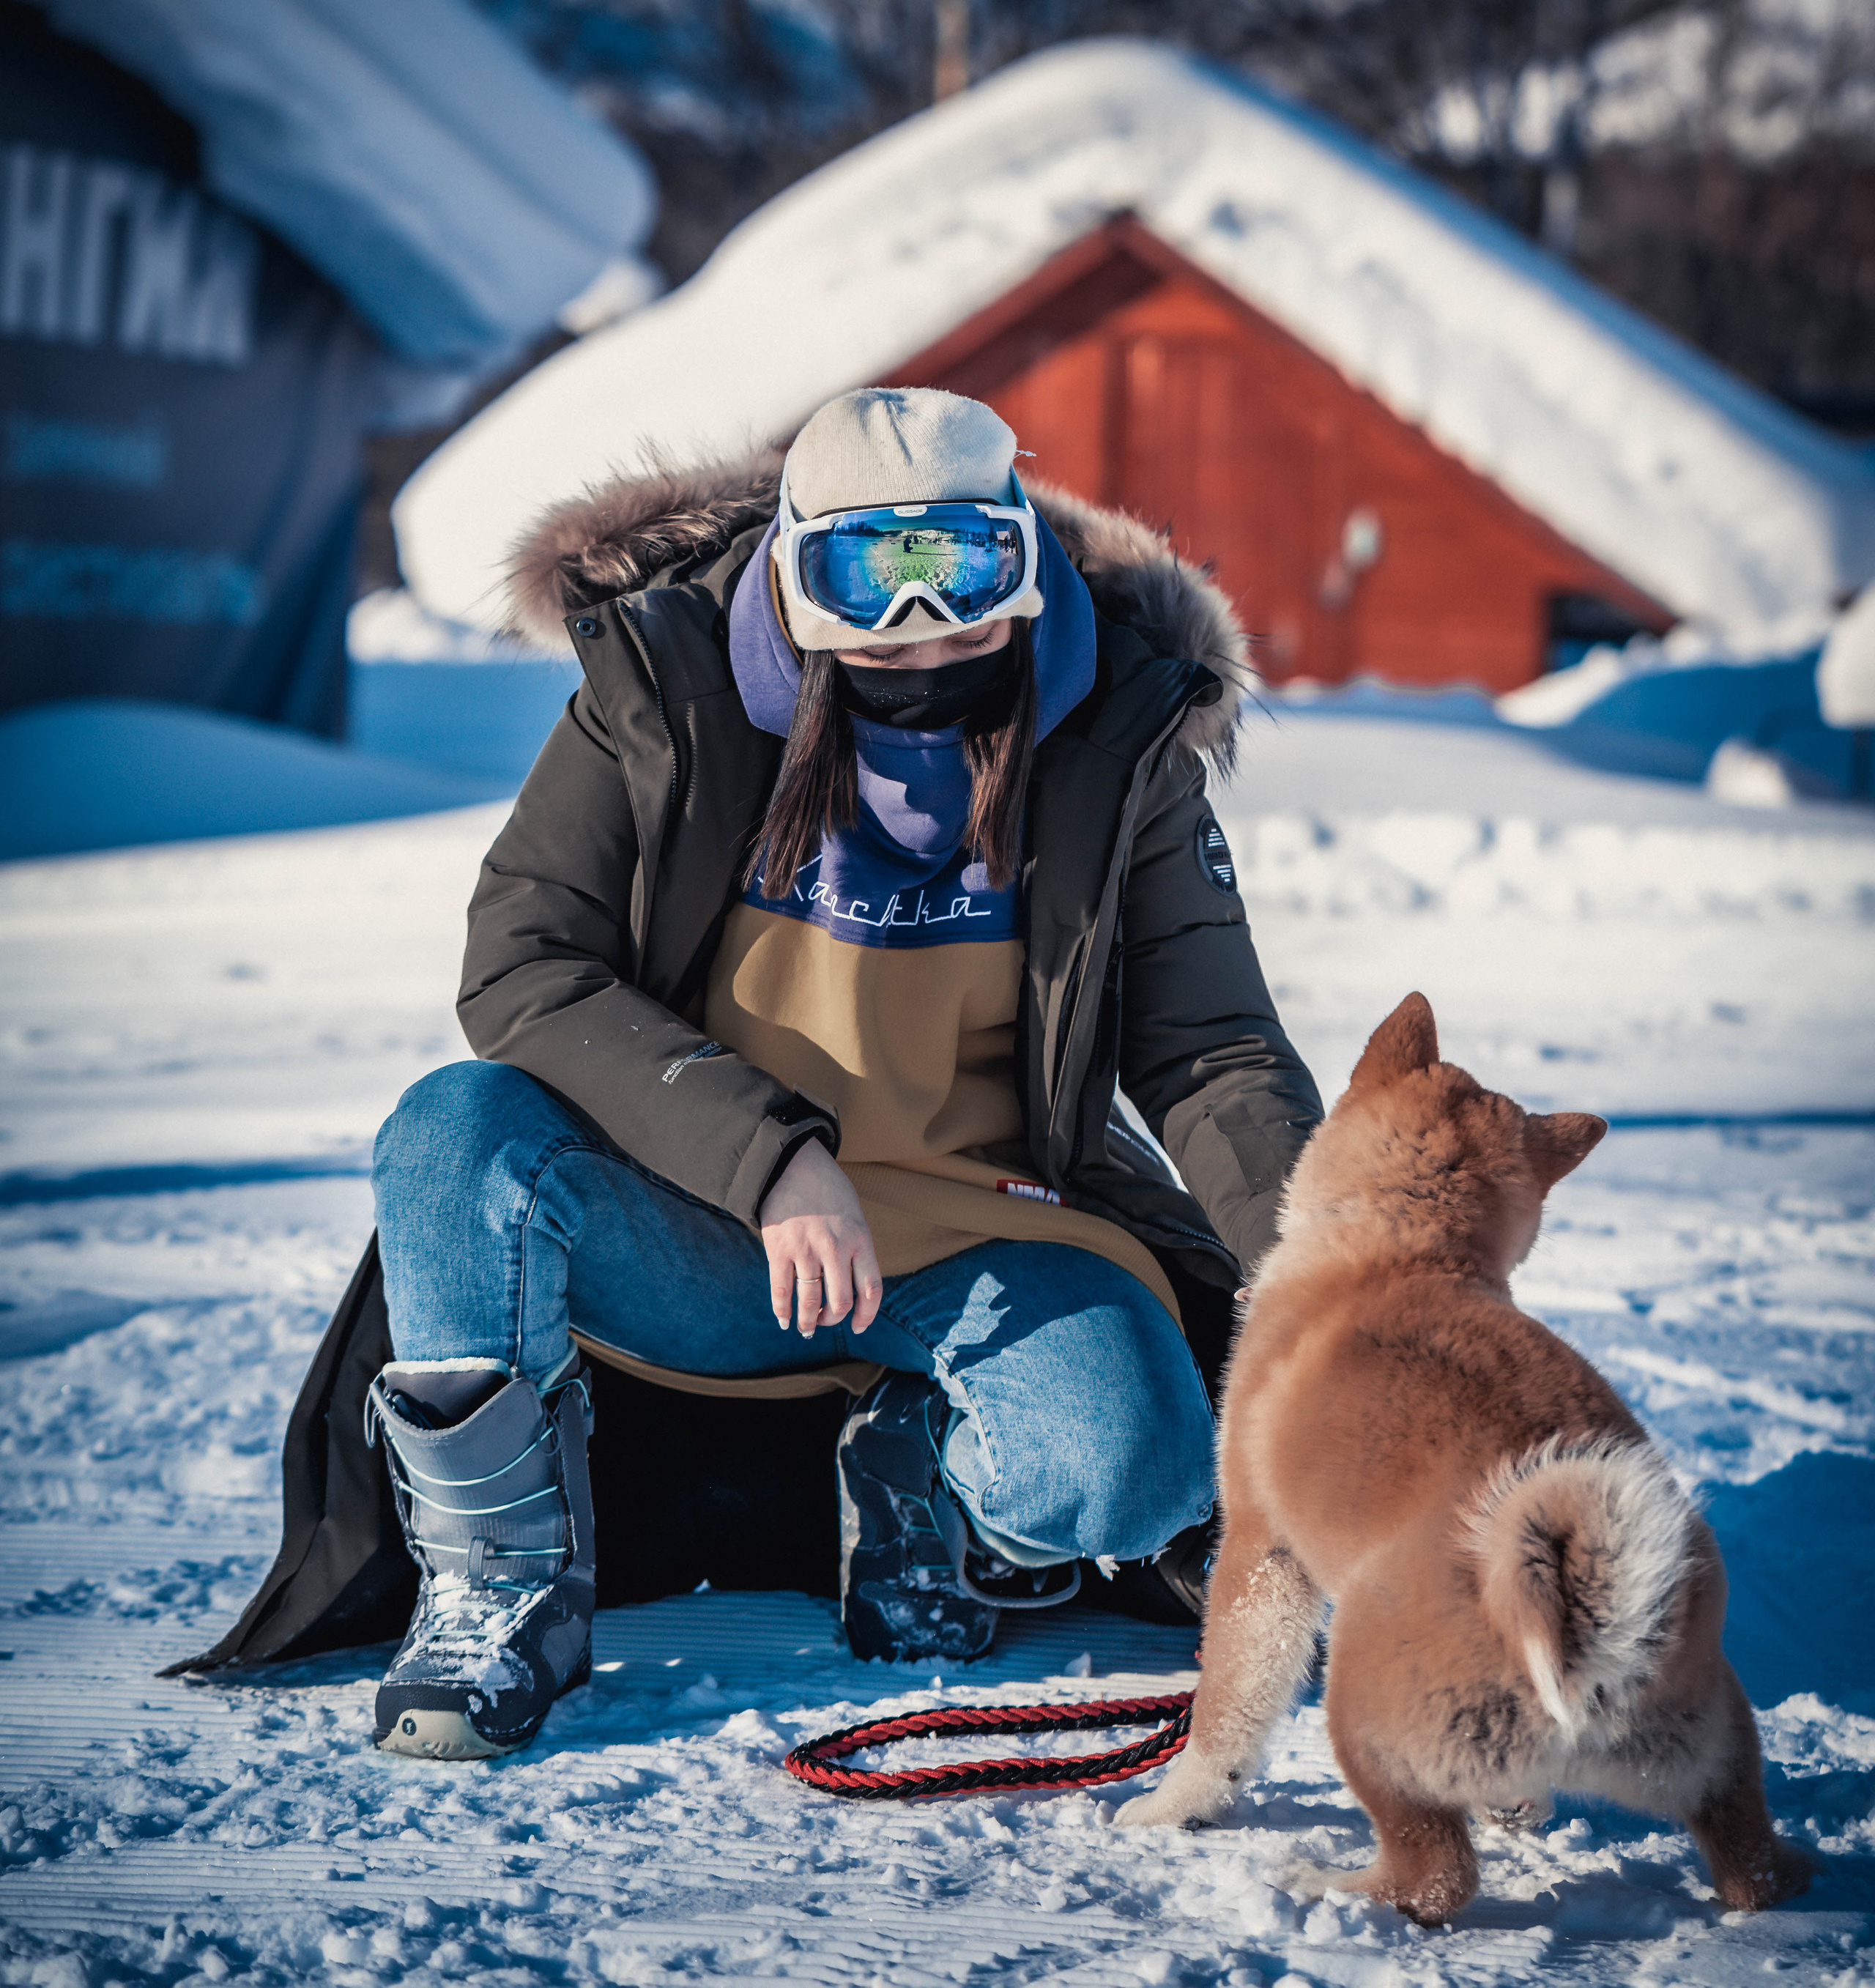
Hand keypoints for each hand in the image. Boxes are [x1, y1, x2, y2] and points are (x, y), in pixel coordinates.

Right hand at [758, 1140, 882, 1337]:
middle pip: (840, 1302)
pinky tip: (784, 1319)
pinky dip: (782, 1311)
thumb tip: (853, 1288)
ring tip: (806, 1328)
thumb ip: (855, 1249)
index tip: (859, 1327)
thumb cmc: (827, 1189)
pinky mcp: (780, 1249)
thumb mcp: (854, 1216)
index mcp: (860, 1239)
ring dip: (808, 1322)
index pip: (871, 1289)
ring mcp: (806, 1250)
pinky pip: (782, 1291)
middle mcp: (836, 1248)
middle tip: (825, 1322)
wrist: (792, 1163)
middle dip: (832, 1319)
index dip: (866, 1315)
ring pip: (811, 1302)